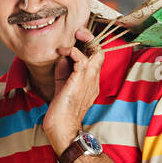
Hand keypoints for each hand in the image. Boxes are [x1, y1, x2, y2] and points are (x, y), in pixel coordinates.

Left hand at [42, 27, 104, 154]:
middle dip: (91, 38)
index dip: (88, 46)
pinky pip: (82, 59)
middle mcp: (93, 80)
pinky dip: (73, 51)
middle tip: (78, 33)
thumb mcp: (62, 86)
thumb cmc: (60, 112)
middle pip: (101, 52)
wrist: (61, 129)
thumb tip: (62, 56)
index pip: (95, 59)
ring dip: (84, 41)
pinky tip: (62, 51)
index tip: (76, 39)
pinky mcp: (80, 82)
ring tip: (73, 37)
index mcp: (91, 82)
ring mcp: (89, 81)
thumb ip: (64, 71)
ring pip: (96, 53)